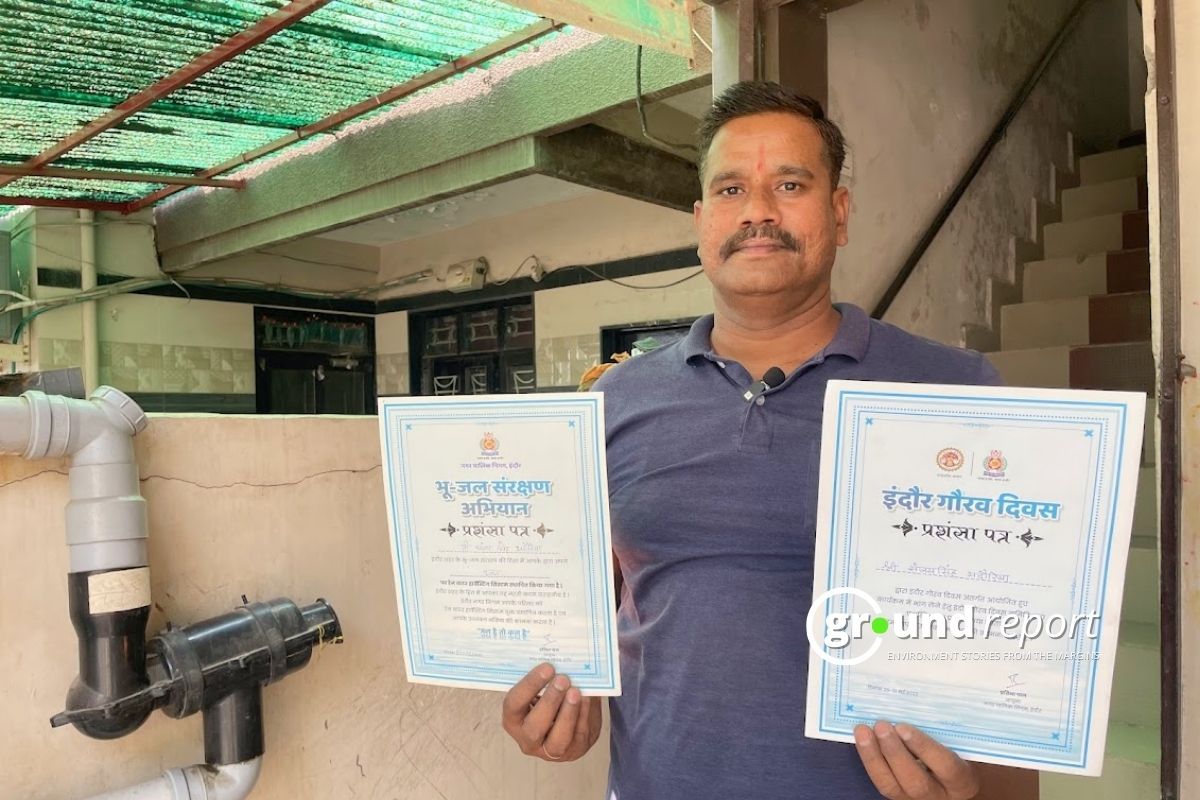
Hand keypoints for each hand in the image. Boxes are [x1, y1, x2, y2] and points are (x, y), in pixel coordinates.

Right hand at [501, 663, 602, 761]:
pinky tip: (587, 698)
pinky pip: (579, 735)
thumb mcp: (539, 690)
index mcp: (513, 719)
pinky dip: (584, 715)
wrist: (568, 721)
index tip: (547, 667)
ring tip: (576, 691)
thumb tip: (560, 656)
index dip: (529, 685)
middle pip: (534, 727)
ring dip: (568, 713)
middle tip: (563, 679)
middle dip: (549, 702)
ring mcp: (551, 750)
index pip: (514, 704)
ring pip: (558, 739)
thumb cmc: (548, 699)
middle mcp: (527, 739)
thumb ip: (544, 679)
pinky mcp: (574, 751)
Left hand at [855, 721, 979, 799]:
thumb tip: (915, 704)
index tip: (904, 727)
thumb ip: (943, 735)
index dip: (924, 748)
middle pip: (916, 782)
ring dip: (873, 756)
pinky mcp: (897, 796)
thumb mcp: (959, 748)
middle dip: (894, 753)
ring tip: (863, 731)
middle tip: (881, 726)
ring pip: (891, 786)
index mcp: (962, 782)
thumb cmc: (959, 756)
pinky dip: (869, 759)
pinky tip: (863, 739)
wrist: (952, 782)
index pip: (946, 767)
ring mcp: (914, 799)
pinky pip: (881, 781)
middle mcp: (939, 796)